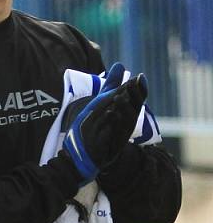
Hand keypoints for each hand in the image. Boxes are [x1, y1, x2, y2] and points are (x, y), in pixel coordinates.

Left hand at [62, 63, 147, 183]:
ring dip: (123, 108)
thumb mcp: (103, 103)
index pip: (135, 102)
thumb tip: (119, 65)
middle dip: (134, 97)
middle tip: (134, 82)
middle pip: (133, 110)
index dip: (139, 91)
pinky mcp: (108, 146)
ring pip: (124, 121)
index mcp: (124, 116)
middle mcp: (124, 126)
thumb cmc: (95, 127)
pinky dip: (111, 123)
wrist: (82, 157)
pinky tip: (109, 113)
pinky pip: (112, 133)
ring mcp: (117, 137)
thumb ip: (111, 85)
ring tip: (119, 95)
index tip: (140, 78)